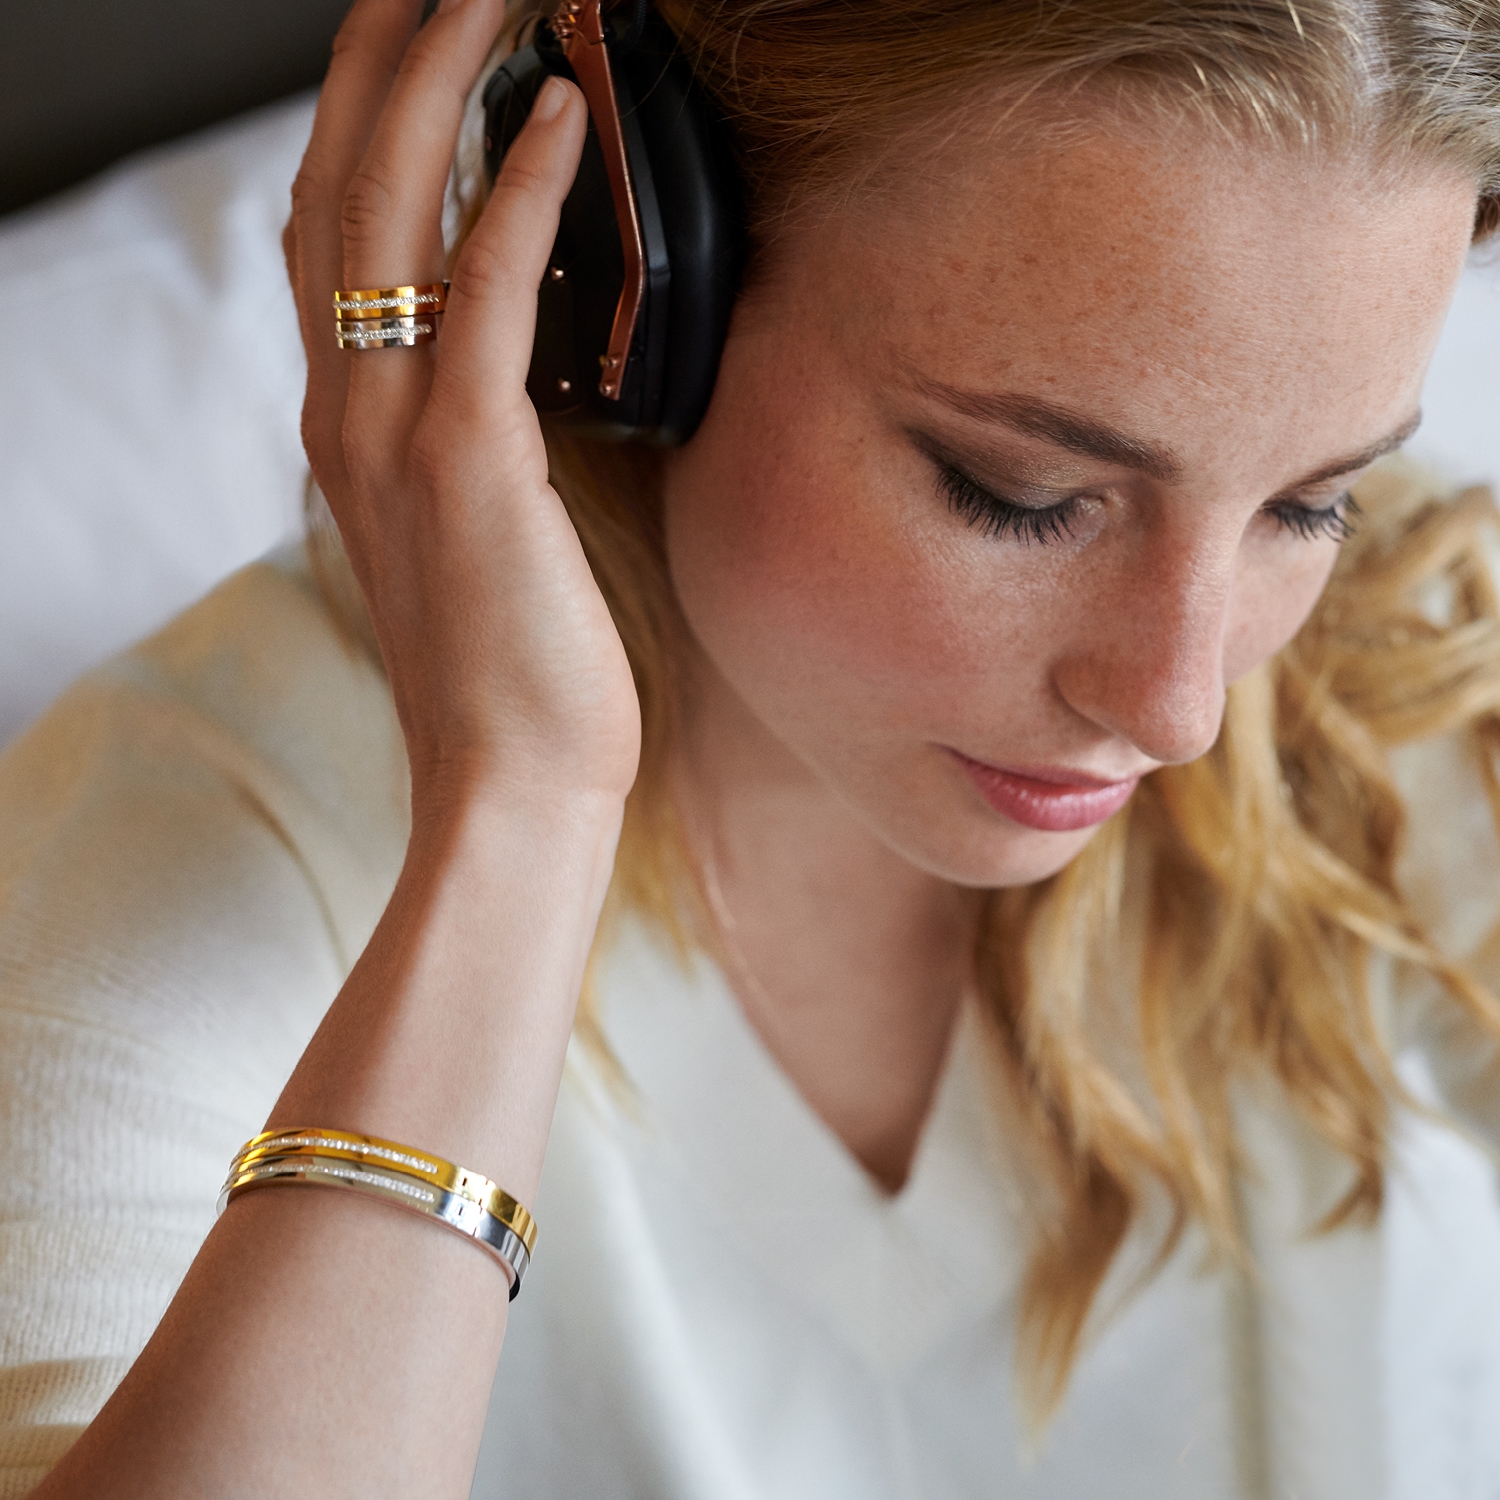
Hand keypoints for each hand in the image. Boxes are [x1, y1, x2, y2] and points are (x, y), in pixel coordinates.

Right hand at [283, 0, 641, 816]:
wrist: (509, 785)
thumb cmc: (513, 674)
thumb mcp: (473, 539)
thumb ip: (466, 443)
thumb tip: (509, 378)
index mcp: (348, 428)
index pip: (329, 242)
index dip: (357, 127)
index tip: (401, 47)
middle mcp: (348, 412)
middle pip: (341, 190)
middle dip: (380, 61)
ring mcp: (394, 431)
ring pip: (392, 210)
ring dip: (440, 79)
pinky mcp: (467, 459)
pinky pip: (485, 289)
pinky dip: (517, 190)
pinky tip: (559, 111)